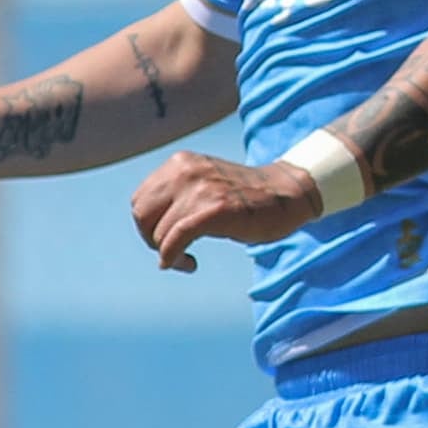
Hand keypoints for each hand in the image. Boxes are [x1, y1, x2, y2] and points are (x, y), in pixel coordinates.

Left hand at [129, 152, 321, 270]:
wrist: (287, 192)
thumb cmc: (247, 196)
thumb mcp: (204, 182)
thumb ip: (177, 194)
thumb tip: (148, 227)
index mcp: (180, 163)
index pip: (139, 201)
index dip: (149, 226)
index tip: (168, 238)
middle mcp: (185, 172)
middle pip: (142, 217)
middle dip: (153, 240)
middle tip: (175, 251)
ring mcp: (200, 189)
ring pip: (159, 234)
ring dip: (169, 255)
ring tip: (188, 259)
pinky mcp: (215, 210)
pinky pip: (175, 240)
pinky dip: (174, 258)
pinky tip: (189, 263)